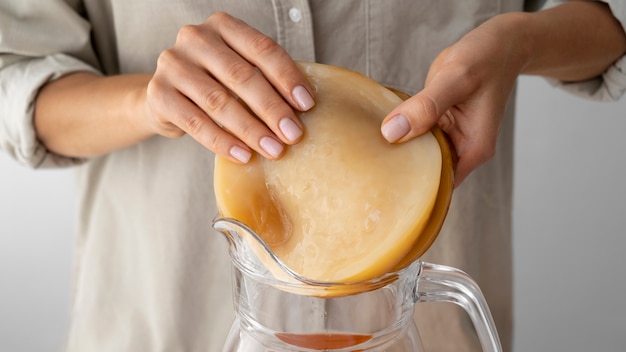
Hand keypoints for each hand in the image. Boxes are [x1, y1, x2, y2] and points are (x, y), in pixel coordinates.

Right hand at [146, 12, 314, 162]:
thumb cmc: (215, 83)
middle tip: (293, 134)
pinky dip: (223, 142)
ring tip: (274, 150)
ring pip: (219, 102)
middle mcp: (195, 38)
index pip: (262, 49)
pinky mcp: (159, 94)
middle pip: (242, 76)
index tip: (307, 105)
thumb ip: (266, 79)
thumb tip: (304, 109)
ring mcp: (173, 64)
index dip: (287, 77)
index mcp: (223, 26)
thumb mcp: (240, 70)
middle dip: (272, 108)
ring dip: (251, 130)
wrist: (165, 98)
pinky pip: (196, 123)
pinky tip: (244, 156)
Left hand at [380, 14, 526, 185]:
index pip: (439, 185)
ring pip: (416, 152)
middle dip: (399, 170)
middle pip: (425, 172)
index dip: (412, 187)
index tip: (382, 183)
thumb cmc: (486, 59)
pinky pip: (414, 132)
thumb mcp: (456, 80)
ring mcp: (448, 136)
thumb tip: (392, 133)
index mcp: (473, 149)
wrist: (497, 43)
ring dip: (397, 149)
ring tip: (367, 150)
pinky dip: (400, 130)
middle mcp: (461, 148)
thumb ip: (426, 106)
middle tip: (368, 166)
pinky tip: (378, 127)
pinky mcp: (436, 122)